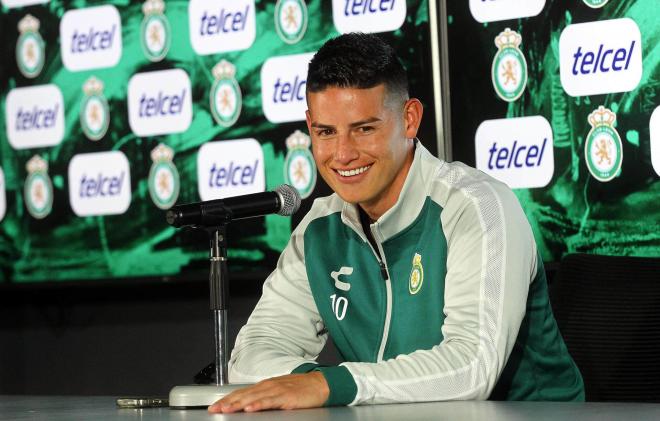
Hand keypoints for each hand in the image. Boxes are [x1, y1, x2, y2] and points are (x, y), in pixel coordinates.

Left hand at [208, 371, 329, 412]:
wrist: (320, 384)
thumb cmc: (300, 389)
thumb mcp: (278, 391)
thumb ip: (264, 397)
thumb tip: (248, 405)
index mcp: (265, 385)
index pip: (242, 392)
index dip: (227, 399)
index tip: (215, 406)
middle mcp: (268, 386)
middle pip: (244, 394)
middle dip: (228, 402)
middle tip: (215, 409)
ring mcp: (277, 391)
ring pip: (254, 397)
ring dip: (239, 403)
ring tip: (227, 409)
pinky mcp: (286, 397)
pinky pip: (270, 401)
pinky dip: (259, 404)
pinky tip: (250, 408)